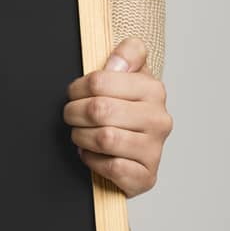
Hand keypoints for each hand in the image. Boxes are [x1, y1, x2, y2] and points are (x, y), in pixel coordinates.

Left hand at [63, 37, 172, 196]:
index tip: (74, 94)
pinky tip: (93, 154)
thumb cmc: (128, 108)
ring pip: (104, 138)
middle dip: (74, 113)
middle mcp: (159, 119)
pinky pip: (112, 166)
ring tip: (81, 134)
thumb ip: (128, 55)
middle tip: (71, 116)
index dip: (77, 88)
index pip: (99, 81)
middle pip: (98, 110)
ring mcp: (155, 149)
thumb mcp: (131, 74)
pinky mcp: (147, 176)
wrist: (139, 148)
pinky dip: (93, 160)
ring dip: (81, 137)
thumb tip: (117, 64)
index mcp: (153, 90)